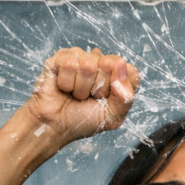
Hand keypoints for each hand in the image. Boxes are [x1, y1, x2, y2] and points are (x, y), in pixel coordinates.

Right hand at [24, 47, 139, 145]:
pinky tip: (63, 87)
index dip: (118, 88)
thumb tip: (121, 65)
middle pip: (109, 64)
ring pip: (88, 64)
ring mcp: (82, 58)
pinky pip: (70, 64)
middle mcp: (101, 63)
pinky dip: (66, 83)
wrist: (55, 127)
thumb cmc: (83, 121)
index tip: (106, 100)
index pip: (130, 71)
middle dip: (98, 88)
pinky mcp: (61, 58)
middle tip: (88, 97)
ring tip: (75, 94)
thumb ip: (125, 96)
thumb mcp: (112, 117)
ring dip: (80, 88)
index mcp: (118, 76)